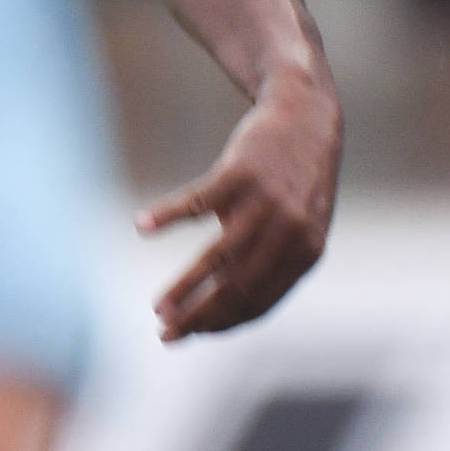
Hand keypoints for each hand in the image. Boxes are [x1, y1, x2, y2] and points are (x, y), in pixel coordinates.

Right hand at [136, 68, 341, 341]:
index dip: (221, 323)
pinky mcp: (240, 172)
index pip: (258, 302)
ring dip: (184, 287)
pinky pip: (198, 202)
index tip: (190, 335)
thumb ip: (273, 260)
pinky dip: (167, 215)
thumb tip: (225, 305)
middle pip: (237, 287)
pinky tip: (143, 225)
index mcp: (306, 252)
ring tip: (159, 307)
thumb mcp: (299, 224)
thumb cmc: (295, 178)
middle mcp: (289, 232)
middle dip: (198, 317)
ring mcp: (265, 201)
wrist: (306, 115)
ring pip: (217, 257)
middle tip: (165, 333)